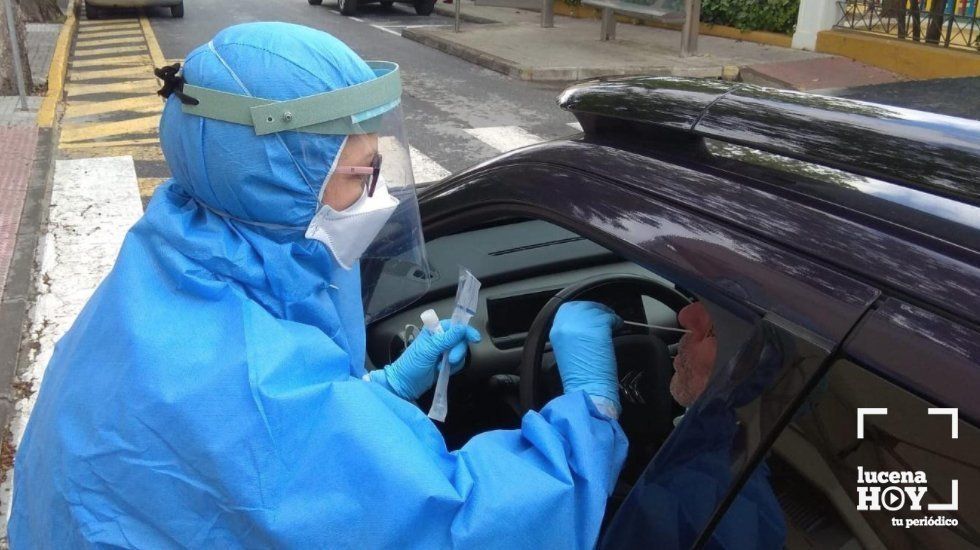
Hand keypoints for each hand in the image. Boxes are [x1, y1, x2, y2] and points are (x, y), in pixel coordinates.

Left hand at [369, 320, 481, 400]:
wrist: (405, 385)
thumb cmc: (411, 365)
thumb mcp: (428, 350)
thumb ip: (446, 339)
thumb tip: (461, 328)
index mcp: (434, 330)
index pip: (455, 325)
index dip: (465, 330)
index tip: (475, 338)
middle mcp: (440, 339)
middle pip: (461, 339)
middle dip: (458, 350)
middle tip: (450, 360)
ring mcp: (443, 351)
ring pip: (461, 351)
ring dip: (454, 360)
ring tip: (441, 367)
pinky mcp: (445, 363)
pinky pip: (458, 362)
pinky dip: (454, 367)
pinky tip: (443, 370)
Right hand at [549, 301, 621, 416]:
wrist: (586, 389)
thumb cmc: (579, 377)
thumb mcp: (567, 350)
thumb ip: (572, 333)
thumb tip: (585, 325)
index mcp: (556, 330)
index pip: (568, 308)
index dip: (582, 311)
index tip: (591, 315)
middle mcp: (567, 323)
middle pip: (583, 306)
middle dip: (595, 311)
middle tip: (605, 318)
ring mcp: (583, 324)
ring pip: (598, 310)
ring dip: (607, 316)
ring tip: (612, 324)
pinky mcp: (598, 328)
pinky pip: (610, 317)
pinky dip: (616, 321)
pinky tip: (618, 327)